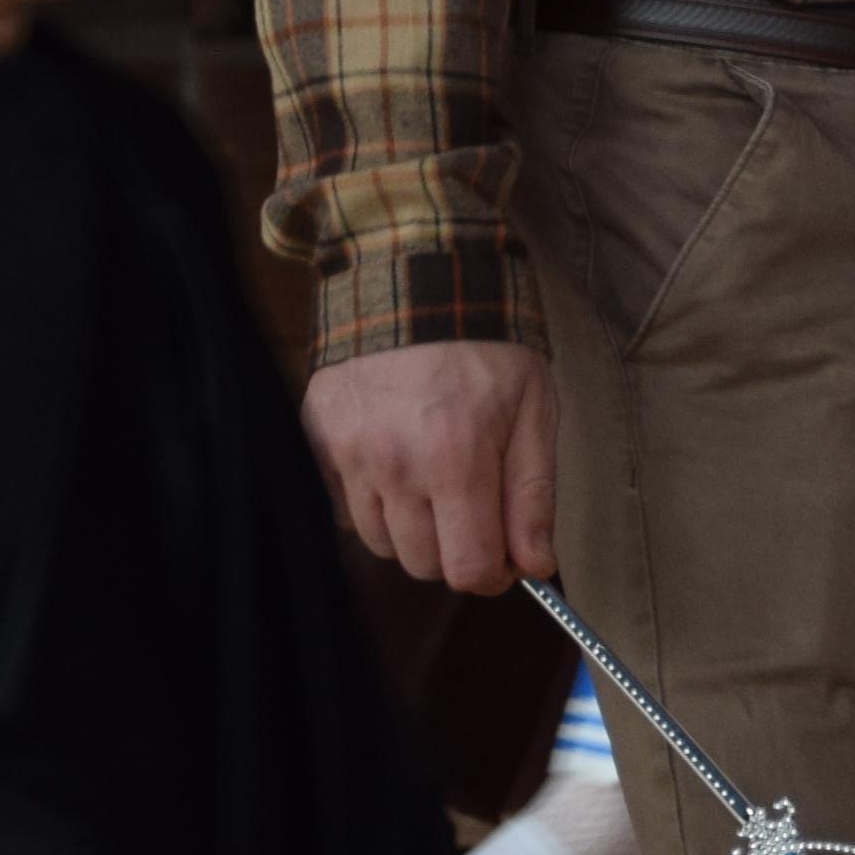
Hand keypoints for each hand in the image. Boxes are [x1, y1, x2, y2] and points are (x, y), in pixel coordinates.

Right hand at [305, 340, 560, 594]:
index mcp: (455, 460)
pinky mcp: (317, 441)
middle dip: (456, 549)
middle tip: (473, 507)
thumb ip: (532, 495)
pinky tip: (397, 463)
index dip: (494, 574)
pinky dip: (373, 503)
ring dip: (413, 529)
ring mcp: (348, 455)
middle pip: (422, 565)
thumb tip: (536, 566)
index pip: (468, 569)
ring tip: (434, 478)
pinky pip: (345, 509)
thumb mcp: (534, 411)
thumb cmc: (486, 347)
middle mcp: (394, 466)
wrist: (416, 281)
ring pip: (382, 543)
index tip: (506, 555)